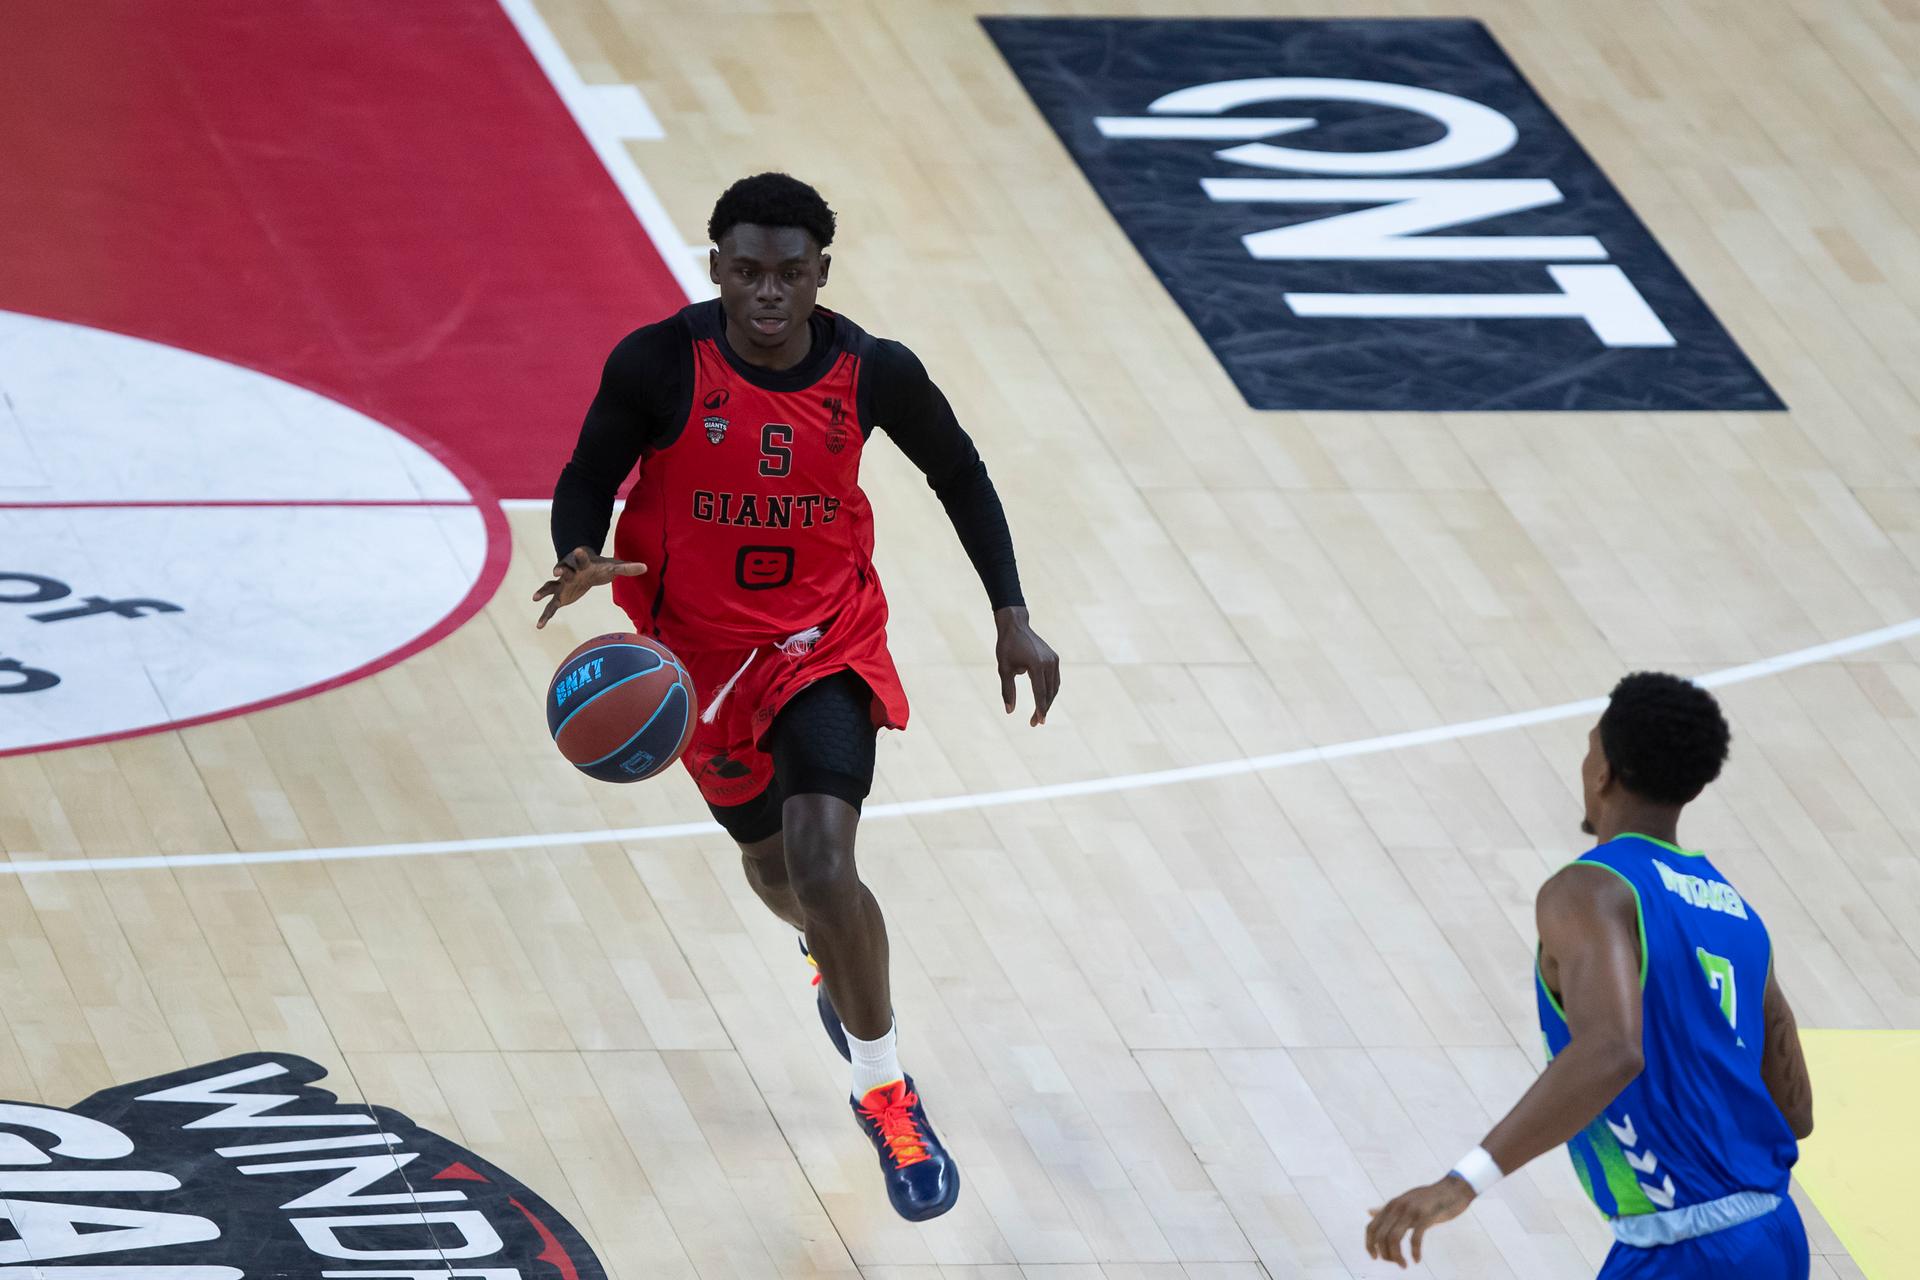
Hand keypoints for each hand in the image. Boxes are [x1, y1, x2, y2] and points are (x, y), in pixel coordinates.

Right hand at [532, 546, 647, 628]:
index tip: (578, 550)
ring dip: (543, 591)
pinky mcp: (560, 597)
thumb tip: (646, 567)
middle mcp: (569, 573)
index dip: (580, 556)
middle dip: (561, 570)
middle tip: (557, 570)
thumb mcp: (613, 567)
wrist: (582, 566)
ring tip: (535, 597)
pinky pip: (550, 607)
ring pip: (550, 586)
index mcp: (582, 565)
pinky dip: (545, 616)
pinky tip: (539, 627)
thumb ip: (627, 568)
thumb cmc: (599, 566)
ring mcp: (562, 585)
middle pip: (564, 571)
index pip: (582, 559)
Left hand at [994, 605, 1059, 725]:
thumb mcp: (1004, 669)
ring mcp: (1053, 660)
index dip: (1040, 709)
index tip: (1039, 722)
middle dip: (1043, 708)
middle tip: (1035, 722)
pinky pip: (1055, 679)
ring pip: (1054, 687)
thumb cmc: (1007, 647)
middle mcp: (1049, 662)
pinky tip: (1044, 699)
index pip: (1040, 692)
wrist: (1015, 626)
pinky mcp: (1054, 658)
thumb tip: (1009, 711)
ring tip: (1039, 713)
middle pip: (1049, 692)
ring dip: (1048, 701)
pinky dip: (1050, 690)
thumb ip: (1007, 691)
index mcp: (1036, 665)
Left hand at [1366, 1175, 1472, 1267]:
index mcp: (1391, 1205)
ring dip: (1396, 1256)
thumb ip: (1387, 1209)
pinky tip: (1416, 1260)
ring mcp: (1411, 1210)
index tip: (1376, 1257)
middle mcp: (1397, 1207)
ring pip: (1394, 1238)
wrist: (1452, 1189)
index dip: (1370, 1245)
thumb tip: (1369, 1211)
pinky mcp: (1425, 1216)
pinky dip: (1414, 1252)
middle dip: (1385, 1254)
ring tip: (1403, 1265)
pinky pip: (1415, 1238)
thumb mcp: (1404, 1202)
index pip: (1371, 1228)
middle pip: (1381, 1236)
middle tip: (1396, 1263)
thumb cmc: (1428, 1198)